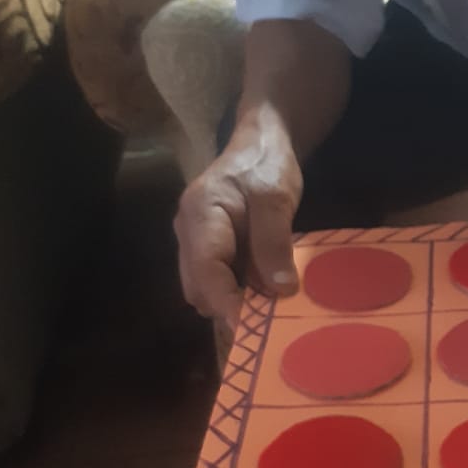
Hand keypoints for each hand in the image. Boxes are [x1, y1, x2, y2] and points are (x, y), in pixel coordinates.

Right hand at [175, 107, 302, 328]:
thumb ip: (274, 241)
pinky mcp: (208, 246)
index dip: (228, 303)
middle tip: (267, 321)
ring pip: (205, 286)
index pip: (206, 269)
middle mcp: (188, 230)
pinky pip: (216, 278)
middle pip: (199, 285)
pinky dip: (236, 291)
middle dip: (229, 307)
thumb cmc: (266, 164)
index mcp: (200, 214)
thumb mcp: (276, 197)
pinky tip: (262, 293)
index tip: (254, 327)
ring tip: (268, 309)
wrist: (259, 141)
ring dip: (233, 301)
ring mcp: (194, 239)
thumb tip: (279, 290)